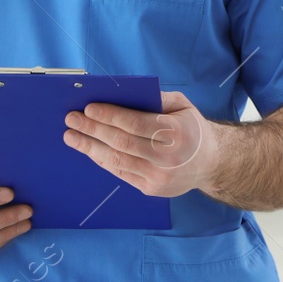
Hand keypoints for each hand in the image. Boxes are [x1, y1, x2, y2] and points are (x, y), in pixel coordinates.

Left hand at [63, 90, 219, 197]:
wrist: (211, 164)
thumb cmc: (192, 129)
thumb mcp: (183, 105)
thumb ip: (157, 98)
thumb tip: (124, 92)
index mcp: (176, 132)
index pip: (135, 124)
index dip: (109, 116)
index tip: (88, 108)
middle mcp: (167, 157)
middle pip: (121, 142)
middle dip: (92, 130)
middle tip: (71, 119)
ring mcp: (158, 176)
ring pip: (117, 160)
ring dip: (90, 147)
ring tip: (71, 136)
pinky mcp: (151, 189)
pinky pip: (120, 173)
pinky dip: (102, 160)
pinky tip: (89, 150)